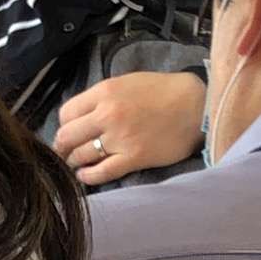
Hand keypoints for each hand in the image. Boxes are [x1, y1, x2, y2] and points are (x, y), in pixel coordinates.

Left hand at [54, 68, 206, 186]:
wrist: (197, 105)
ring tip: (78, 163)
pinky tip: (85, 175)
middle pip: (66, 137)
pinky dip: (87, 176)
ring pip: (80, 156)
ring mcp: (120, 138)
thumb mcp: (127, 83)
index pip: (65, 113)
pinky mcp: (133, 158)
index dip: (65, 124)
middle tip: (67, 152)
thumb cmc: (163, 92)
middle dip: (63, 146)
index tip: (71, 131)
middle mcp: (108, 115)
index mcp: (105, 92)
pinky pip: (100, 173)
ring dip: (74, 162)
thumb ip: (101, 98)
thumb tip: (78, 118)